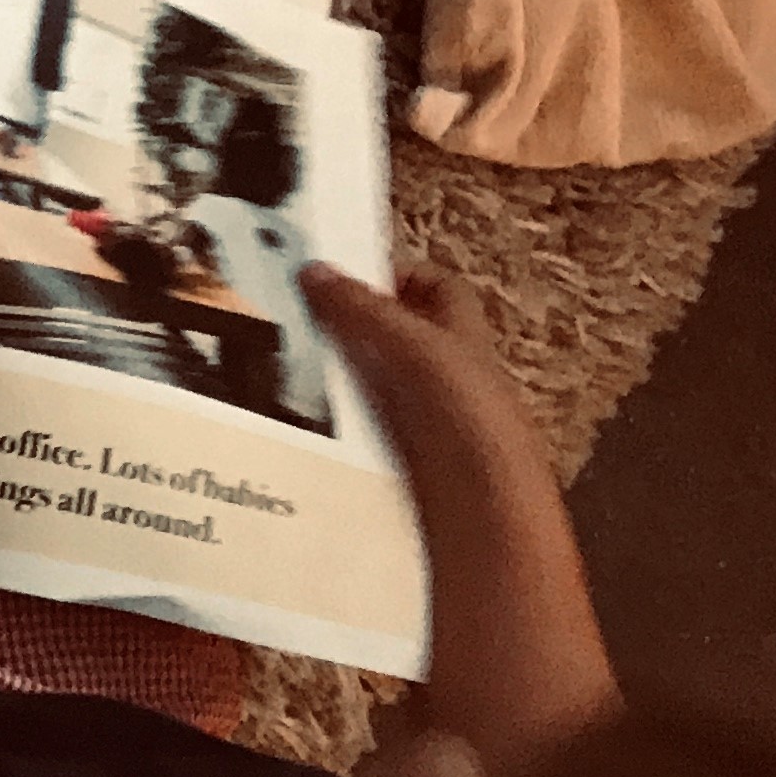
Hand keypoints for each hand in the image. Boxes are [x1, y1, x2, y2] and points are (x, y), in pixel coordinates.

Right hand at [302, 266, 561, 515]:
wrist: (485, 505)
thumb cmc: (469, 418)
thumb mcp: (412, 346)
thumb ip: (361, 309)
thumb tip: (315, 270)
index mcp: (463, 334)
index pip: (436, 287)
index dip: (397, 274)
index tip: (346, 273)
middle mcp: (448, 371)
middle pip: (399, 332)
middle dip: (354, 322)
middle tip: (302, 315)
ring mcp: (428, 413)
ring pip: (377, 377)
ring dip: (340, 371)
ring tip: (290, 364)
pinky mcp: (406, 452)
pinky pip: (366, 423)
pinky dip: (338, 417)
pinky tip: (306, 417)